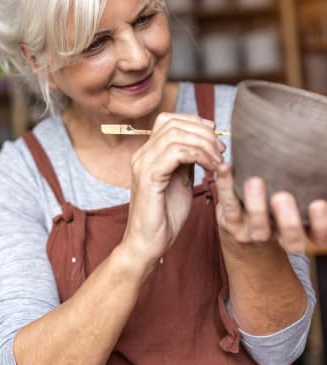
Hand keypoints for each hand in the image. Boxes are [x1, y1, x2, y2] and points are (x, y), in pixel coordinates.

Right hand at [123, 113, 223, 265]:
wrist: (148, 244)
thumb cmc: (164, 216)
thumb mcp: (180, 181)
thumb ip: (186, 161)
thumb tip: (203, 143)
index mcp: (148, 154)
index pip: (168, 120)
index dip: (195, 122)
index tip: (215, 136)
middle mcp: (142, 155)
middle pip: (173, 123)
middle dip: (203, 132)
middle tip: (221, 149)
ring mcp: (143, 165)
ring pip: (175, 135)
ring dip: (203, 144)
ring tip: (218, 161)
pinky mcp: (149, 178)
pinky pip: (176, 153)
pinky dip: (198, 155)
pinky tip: (211, 168)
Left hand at [216, 163, 326, 251]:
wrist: (244, 231)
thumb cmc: (278, 203)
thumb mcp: (295, 196)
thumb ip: (304, 184)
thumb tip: (312, 155)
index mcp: (303, 230)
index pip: (320, 235)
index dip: (321, 224)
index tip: (317, 204)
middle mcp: (281, 236)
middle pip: (292, 240)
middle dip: (288, 221)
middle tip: (282, 196)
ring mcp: (255, 232)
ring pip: (258, 228)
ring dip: (256, 206)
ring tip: (254, 181)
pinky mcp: (232, 223)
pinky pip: (229, 206)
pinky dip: (225, 185)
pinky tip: (225, 167)